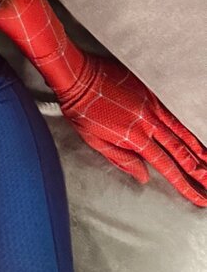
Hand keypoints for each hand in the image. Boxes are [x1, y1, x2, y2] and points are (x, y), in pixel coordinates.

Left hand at [55, 54, 206, 206]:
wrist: (77, 75)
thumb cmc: (81, 108)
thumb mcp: (94, 140)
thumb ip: (122, 159)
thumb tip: (143, 176)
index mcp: (134, 137)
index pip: (166, 166)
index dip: (185, 184)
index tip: (199, 196)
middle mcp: (147, 122)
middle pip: (180, 151)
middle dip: (200, 171)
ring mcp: (151, 106)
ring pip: (181, 132)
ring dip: (199, 151)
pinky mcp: (150, 93)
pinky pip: (173, 115)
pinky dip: (186, 128)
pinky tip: (194, 137)